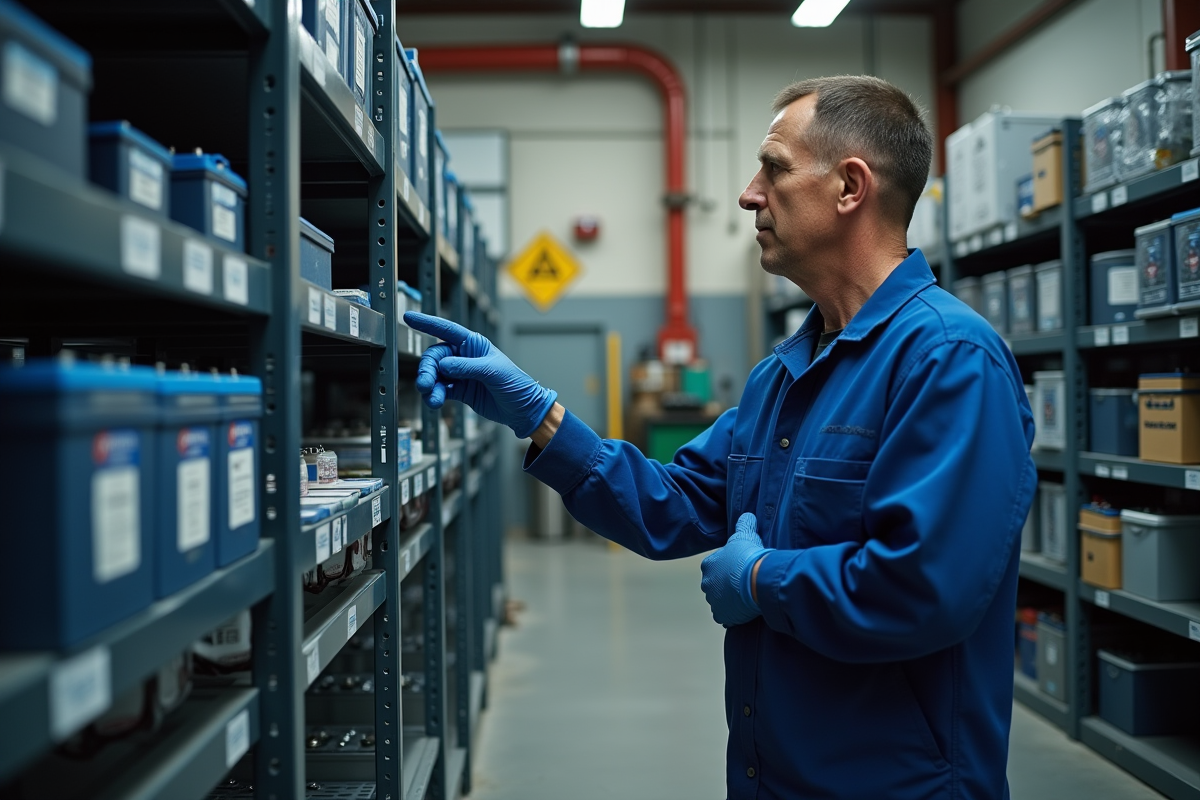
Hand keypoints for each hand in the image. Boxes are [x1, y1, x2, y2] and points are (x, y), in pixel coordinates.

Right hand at [404, 311, 557, 438]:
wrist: (523, 410)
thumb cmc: (516, 384)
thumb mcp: (493, 371)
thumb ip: (467, 367)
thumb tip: (443, 365)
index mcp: (473, 344)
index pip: (446, 330)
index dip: (427, 323)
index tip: (409, 318)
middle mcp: (464, 357)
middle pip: (435, 357)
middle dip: (428, 369)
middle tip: (426, 384)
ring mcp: (460, 374)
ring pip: (435, 375)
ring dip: (430, 386)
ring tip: (432, 398)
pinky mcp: (459, 390)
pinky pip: (440, 389)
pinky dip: (435, 395)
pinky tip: (435, 401)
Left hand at [700, 513, 773, 626]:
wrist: (756, 579)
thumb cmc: (748, 556)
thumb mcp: (746, 535)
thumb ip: (744, 524)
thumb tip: (747, 516)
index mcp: (708, 565)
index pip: (716, 566)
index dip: (730, 567)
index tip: (741, 568)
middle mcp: (706, 583)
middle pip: (716, 585)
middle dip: (728, 585)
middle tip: (744, 583)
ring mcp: (713, 601)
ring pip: (720, 601)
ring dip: (730, 600)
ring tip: (747, 596)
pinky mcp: (721, 616)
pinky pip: (726, 616)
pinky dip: (733, 614)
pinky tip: (745, 609)